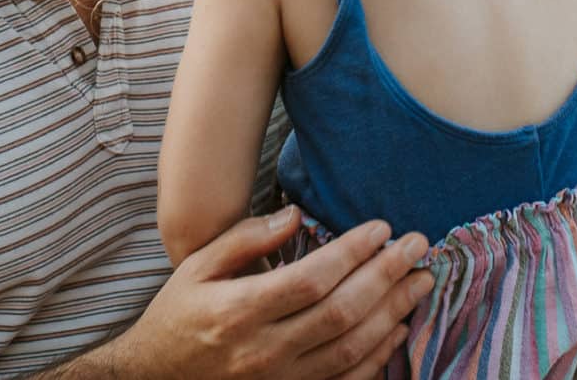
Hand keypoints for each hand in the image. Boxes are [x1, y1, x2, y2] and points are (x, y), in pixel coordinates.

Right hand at [113, 206, 432, 378]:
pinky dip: (378, 356)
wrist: (156, 378)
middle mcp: (264, 349)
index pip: (312, 278)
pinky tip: (397, 328)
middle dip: (387, 276)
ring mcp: (280, 379)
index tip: (381, 227)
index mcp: (240, 310)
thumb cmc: (178, 315)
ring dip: (393, 312)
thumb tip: (294, 213)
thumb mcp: (197, 267)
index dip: (352, 253)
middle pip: (341, 312)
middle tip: (418, 246)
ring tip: (420, 282)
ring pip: (352, 347)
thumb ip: (246, 239)